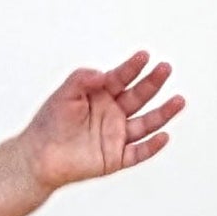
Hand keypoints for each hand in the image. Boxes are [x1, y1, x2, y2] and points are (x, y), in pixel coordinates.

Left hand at [18, 50, 184, 191]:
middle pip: (139, 96)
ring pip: (146, 123)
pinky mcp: (115, 158)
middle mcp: (113, 114)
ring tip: (179, 100)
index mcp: (103, 95)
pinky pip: (138, 153)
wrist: (37, 158)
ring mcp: (116, 136)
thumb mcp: (65, 92)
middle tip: (164, 68)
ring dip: (163, 112)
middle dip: (153, 82)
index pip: (123, 77)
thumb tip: (104, 73)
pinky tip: (164, 135)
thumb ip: (83, 77)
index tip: (143, 57)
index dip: (133, 67)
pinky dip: (152, 146)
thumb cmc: (49, 124)